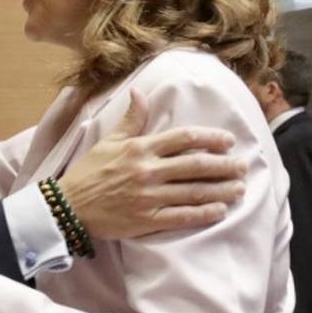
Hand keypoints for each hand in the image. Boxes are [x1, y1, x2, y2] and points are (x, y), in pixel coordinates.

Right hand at [59, 88, 246, 238]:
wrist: (68, 207)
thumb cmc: (88, 172)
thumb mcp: (108, 141)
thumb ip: (131, 119)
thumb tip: (140, 92)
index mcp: (140, 148)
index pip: (183, 137)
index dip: (210, 138)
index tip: (228, 141)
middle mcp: (147, 171)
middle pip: (196, 165)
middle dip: (224, 165)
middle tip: (242, 166)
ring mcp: (148, 197)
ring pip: (194, 191)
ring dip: (221, 189)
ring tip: (239, 188)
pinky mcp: (146, 220)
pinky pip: (182, 217)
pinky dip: (204, 214)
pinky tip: (220, 210)